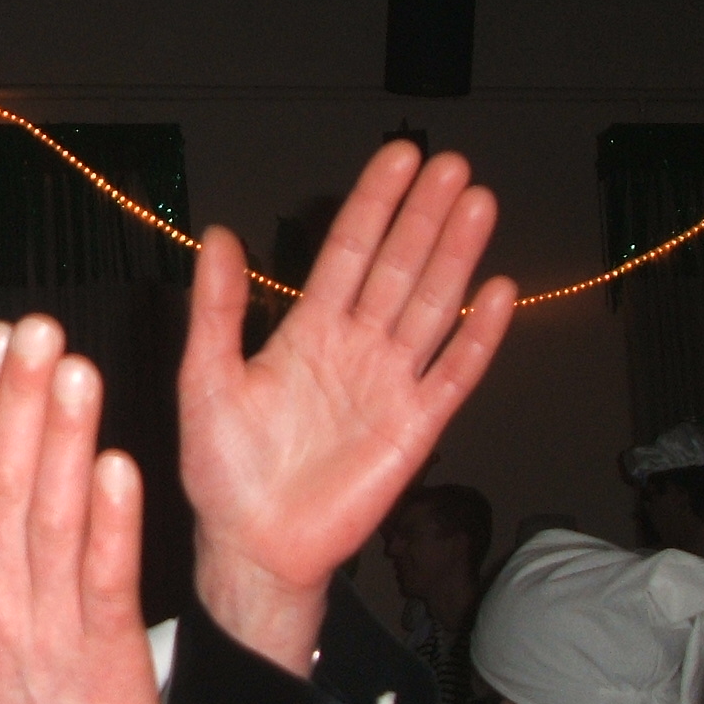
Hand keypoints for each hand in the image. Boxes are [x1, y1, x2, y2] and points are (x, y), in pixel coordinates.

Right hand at [0, 316, 155, 703]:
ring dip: (62, 441)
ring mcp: (42, 623)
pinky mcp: (100, 651)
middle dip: (16, 400)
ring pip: (48, 518)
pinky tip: (118, 466)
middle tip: (37, 330)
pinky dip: (109, 522)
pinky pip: (101, 578)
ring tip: (77, 372)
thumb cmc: (3, 699)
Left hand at [180, 143, 515, 673]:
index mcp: (307, 331)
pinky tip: (497, 290)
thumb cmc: (223, 469)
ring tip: (479, 202)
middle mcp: (355, 348)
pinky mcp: (416, 427)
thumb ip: (218, 309)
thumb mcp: (206, 378)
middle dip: (424, 216)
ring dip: (456, 256)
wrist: (252, 545)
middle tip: (452, 164)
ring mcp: (389, 385)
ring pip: (430, 306)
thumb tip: (219, 235)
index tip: (399, 158)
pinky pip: (454, 373)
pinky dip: (476, 334)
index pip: (347, 251)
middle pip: (398, 267)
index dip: (374, 204)